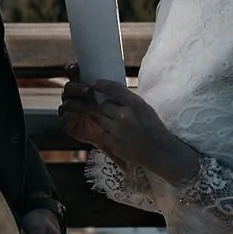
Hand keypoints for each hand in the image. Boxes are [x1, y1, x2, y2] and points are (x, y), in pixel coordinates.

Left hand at [57, 73, 197, 186]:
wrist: (158, 150)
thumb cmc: (152, 126)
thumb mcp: (143, 107)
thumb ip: (126, 99)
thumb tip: (107, 90)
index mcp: (135, 103)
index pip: (113, 88)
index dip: (99, 84)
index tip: (91, 83)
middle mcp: (125, 115)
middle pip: (99, 103)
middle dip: (85, 98)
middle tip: (75, 94)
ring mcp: (118, 130)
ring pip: (95, 116)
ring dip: (84, 111)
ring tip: (74, 106)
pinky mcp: (113, 142)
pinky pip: (97, 130)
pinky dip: (90, 125)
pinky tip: (83, 122)